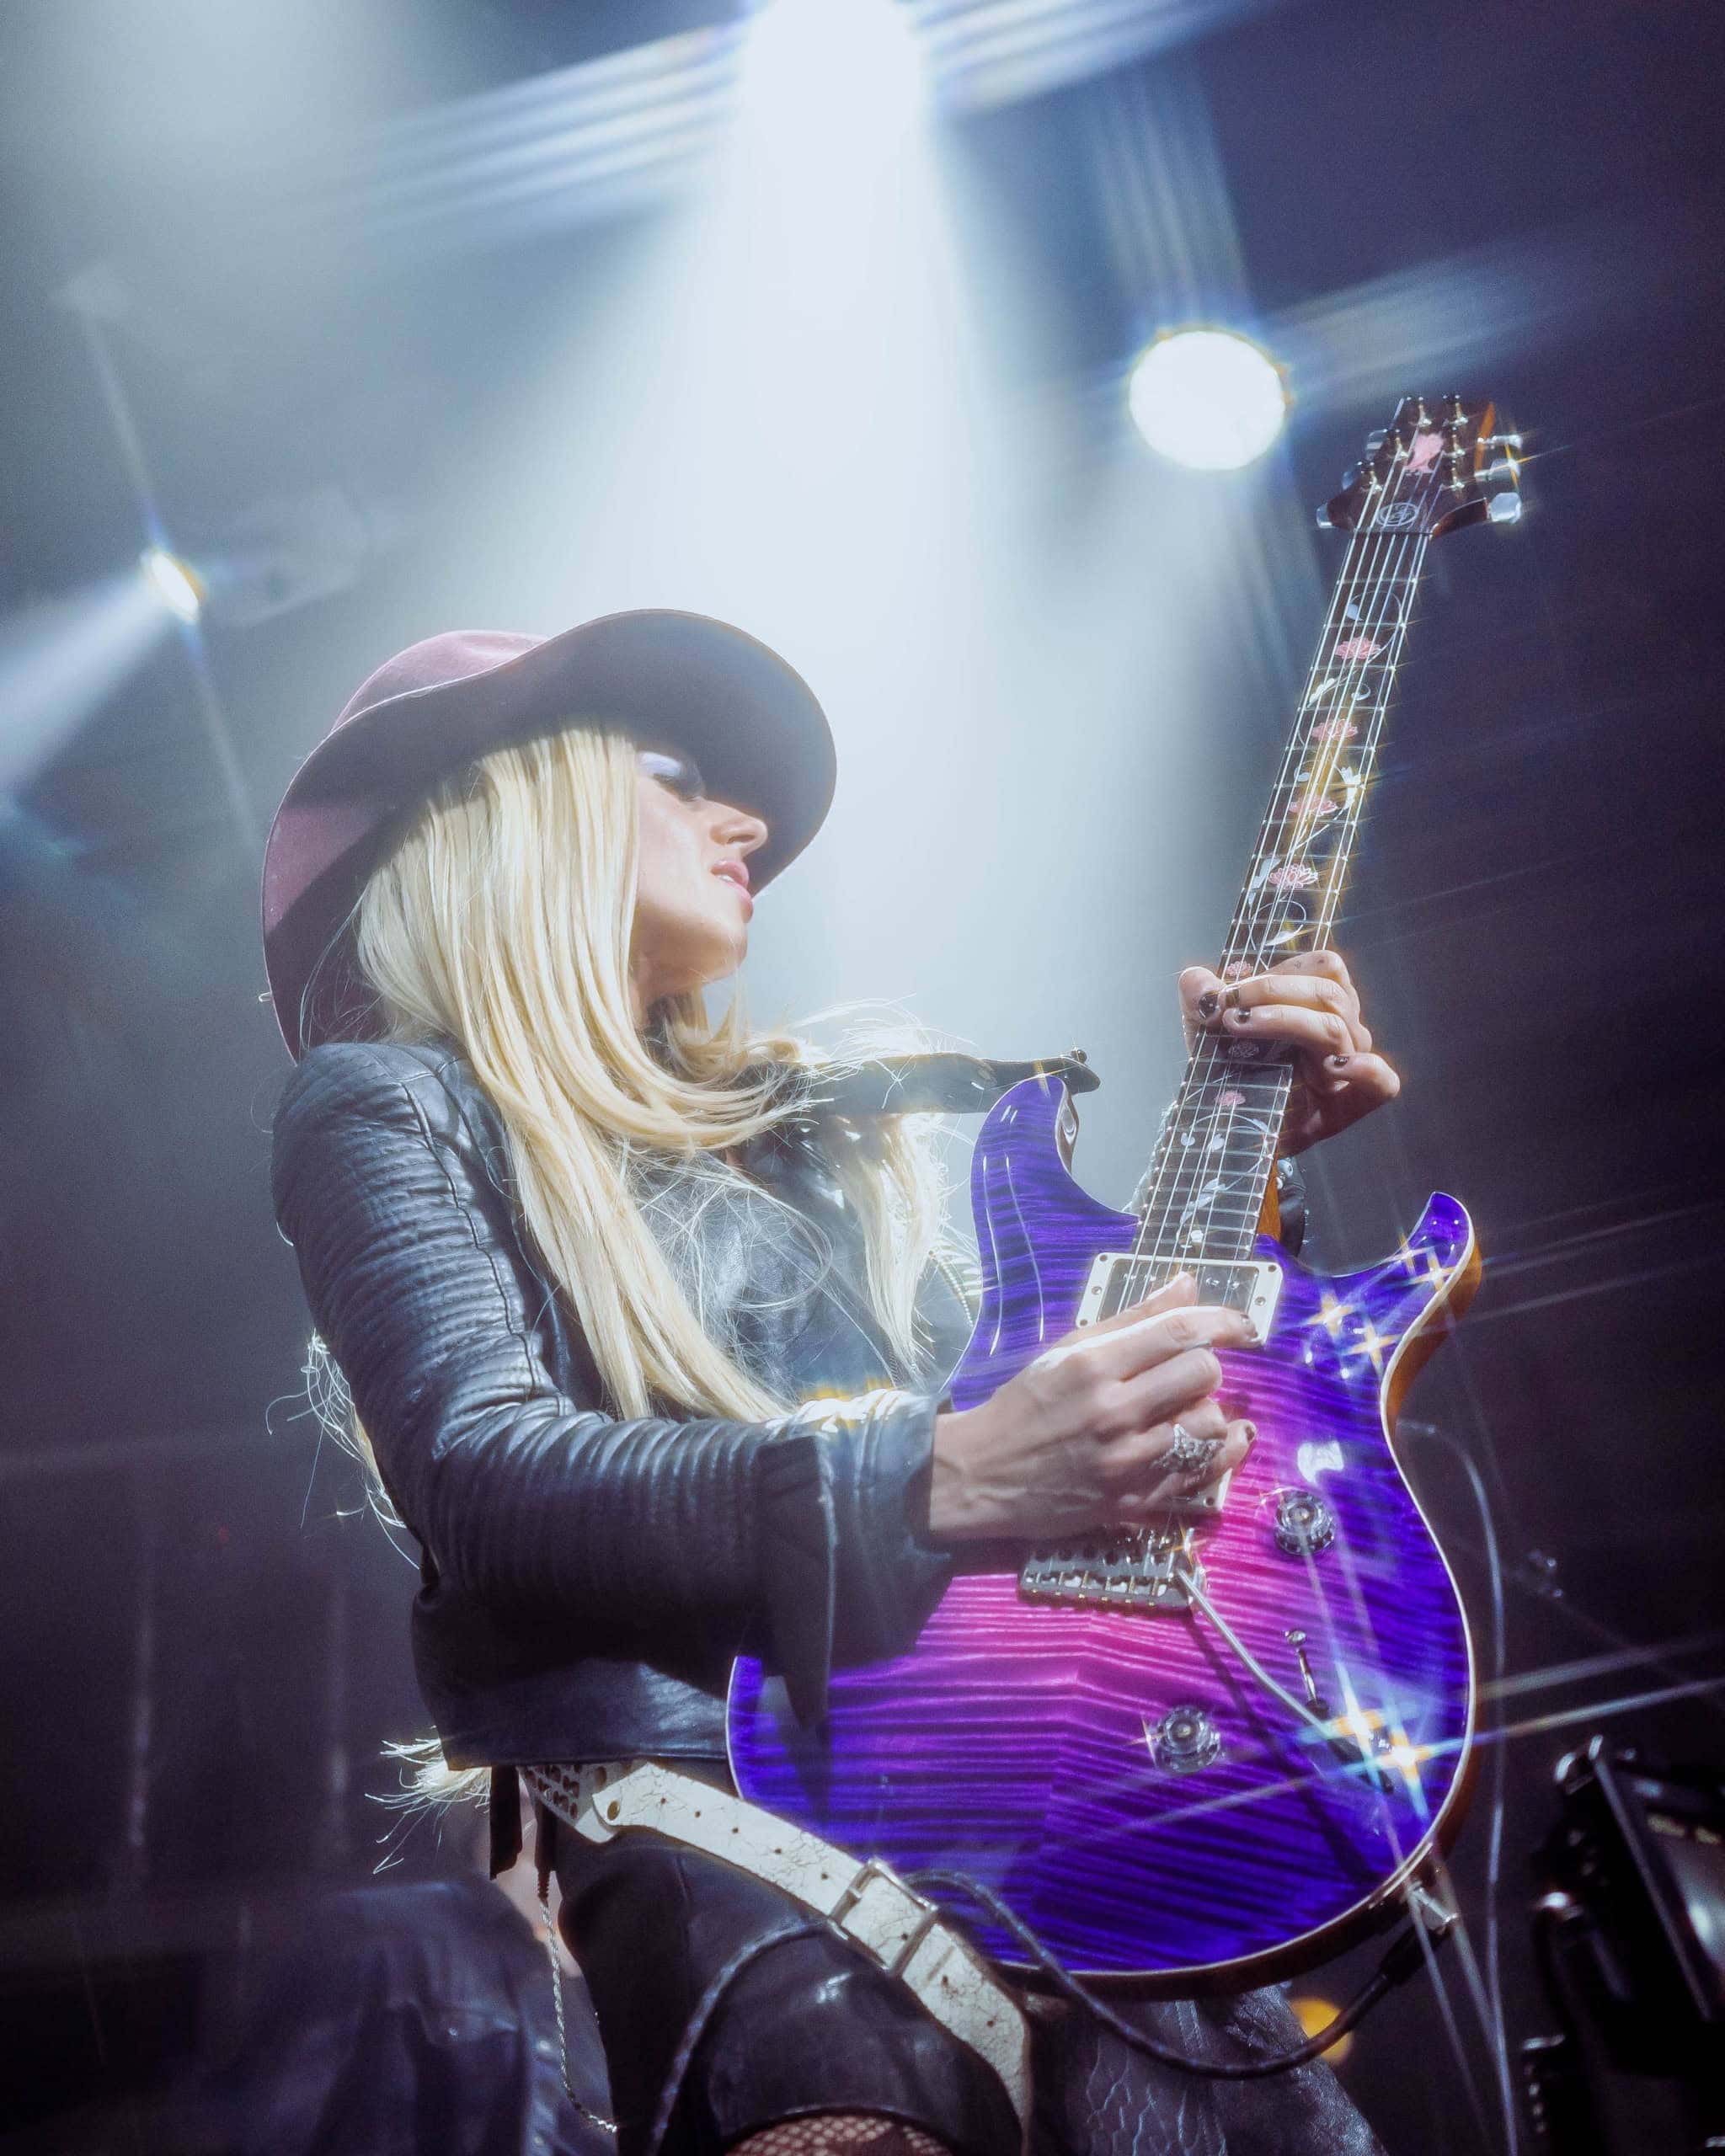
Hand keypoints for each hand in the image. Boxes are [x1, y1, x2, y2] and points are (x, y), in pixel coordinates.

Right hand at [928, 1274, 1255, 1540]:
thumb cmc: (1026, 1404)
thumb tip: (1188, 1285)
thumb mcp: (1068, 1349)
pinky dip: (1220, 1453)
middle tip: (1188, 1372)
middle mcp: (1112, 1413)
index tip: (1243, 1324)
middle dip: (1207, 1366)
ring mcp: (1125, 1463)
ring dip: (1208, 1411)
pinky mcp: (1134, 1502)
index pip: (1178, 1333)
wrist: (983, 1475)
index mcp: (1092, 1366)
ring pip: (1209, 1425)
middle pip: (1203, 1375)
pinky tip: (1221, 1439)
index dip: (1223, 1321)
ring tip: (1186, 1409)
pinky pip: (1202, 1474)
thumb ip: (1133, 1319)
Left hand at [1178, 948, 1399, 1156]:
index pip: (1325, 967)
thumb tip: (1198, 980)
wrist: (1232, 1131)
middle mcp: (1344, 1029)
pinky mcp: (1353, 1103)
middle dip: (1271, 990)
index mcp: (1320, 1004)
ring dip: (1283, 1018)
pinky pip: (1382, 1082)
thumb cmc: (1232, 1074)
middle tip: (1227, 1006)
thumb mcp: (1208, 1031)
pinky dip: (1363, 1069)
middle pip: (1328, 991)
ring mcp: (1352, 1064)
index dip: (1280, 971)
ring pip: (1334, 1026)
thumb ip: (1201, 999)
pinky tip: (1331, 1067)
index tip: (1232, 991)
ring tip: (1241, 1026)